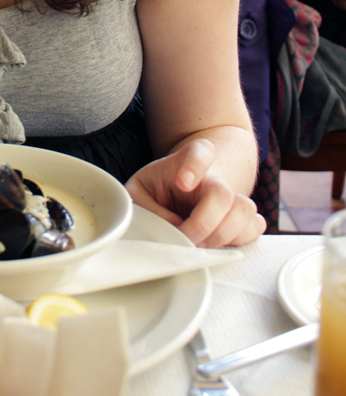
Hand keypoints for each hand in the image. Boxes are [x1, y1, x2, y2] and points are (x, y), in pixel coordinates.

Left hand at [125, 138, 265, 246]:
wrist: (187, 182)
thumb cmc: (159, 188)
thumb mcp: (139, 191)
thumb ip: (147, 207)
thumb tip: (173, 229)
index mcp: (185, 160)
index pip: (197, 153)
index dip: (193, 166)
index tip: (183, 182)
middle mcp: (213, 175)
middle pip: (222, 193)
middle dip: (203, 224)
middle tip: (185, 238)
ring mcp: (233, 193)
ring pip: (244, 211)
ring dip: (221, 236)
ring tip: (200, 243)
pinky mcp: (245, 214)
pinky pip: (255, 227)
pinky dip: (237, 240)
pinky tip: (216, 241)